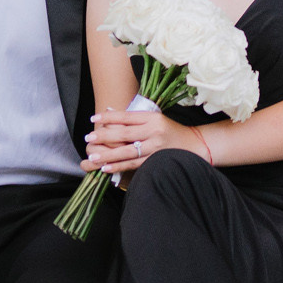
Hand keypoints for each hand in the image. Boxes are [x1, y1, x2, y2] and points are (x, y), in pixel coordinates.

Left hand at [85, 106, 203, 178]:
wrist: (193, 144)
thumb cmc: (170, 131)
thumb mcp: (156, 119)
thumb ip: (135, 119)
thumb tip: (109, 114)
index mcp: (153, 117)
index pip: (127, 117)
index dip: (109, 118)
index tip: (94, 118)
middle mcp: (154, 131)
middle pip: (124, 134)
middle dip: (104, 136)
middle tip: (88, 137)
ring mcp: (155, 147)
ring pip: (127, 151)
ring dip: (107, 154)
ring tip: (92, 156)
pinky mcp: (155, 160)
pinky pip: (133, 164)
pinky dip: (119, 166)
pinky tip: (106, 167)